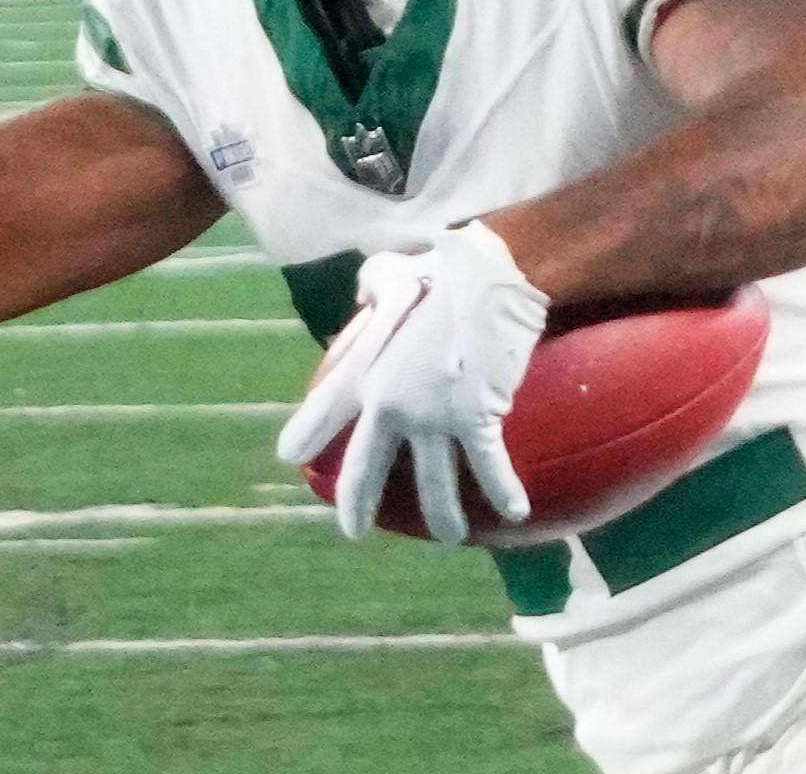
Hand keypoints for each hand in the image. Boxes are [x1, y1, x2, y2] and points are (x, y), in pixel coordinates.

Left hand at [275, 223, 549, 544]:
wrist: (488, 274)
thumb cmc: (439, 268)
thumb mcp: (386, 273)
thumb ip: (369, 289)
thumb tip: (367, 293)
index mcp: (361, 371)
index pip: (321, 414)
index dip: (304, 438)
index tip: (290, 459)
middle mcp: (387, 403)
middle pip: (366, 469)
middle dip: (357, 506)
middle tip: (353, 531)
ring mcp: (431, 417)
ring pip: (433, 486)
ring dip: (442, 519)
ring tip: (449, 536)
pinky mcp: (475, 419)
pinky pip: (490, 468)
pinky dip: (503, 492)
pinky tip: (514, 513)